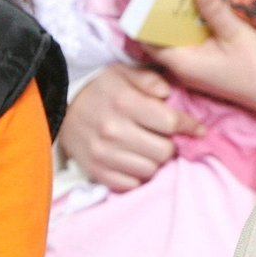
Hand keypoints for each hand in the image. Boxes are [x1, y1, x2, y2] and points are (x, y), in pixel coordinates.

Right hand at [61, 62, 201, 190]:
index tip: (196, 128)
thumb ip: (149, 79)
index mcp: (124, 103)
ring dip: (154, 160)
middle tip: (163, 137)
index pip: (171, 123)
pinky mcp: (95, 171)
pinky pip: (130, 184)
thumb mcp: (123, 72)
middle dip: (169, 144)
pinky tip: (133, 160)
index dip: (189, 126)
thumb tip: (169, 93)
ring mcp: (103, 154)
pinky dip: (136, 174)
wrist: (59, 106)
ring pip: (150, 170)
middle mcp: (113, 130)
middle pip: (164, 152)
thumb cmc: (99, 88)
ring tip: (147, 148)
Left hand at [145, 0, 255, 115]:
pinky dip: (197, 26)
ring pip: (181, 38)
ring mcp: (197, 67)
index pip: (149, 39)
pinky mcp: (209, 65)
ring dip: (184, 17)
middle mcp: (184, 67)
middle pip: (164, 36)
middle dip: (167, 12)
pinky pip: (195, 42)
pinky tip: (207, 7)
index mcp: (183, 62)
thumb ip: (214, 10)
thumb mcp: (236, 34)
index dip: (146, 17)